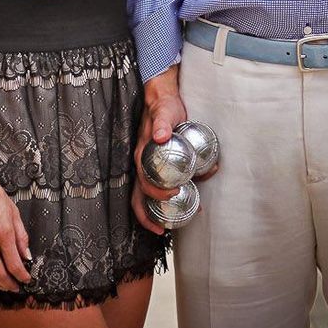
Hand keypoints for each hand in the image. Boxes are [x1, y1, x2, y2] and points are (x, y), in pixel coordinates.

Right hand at [132, 65, 187, 234]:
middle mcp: (144, 164)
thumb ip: (161, 124)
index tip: (171, 196)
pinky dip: (169, 197)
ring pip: (149, 195)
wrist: (163, 99)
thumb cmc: (163, 106)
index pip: (142, 183)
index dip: (153, 195)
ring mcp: (151, 166)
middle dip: (149, 216)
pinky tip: (187, 200)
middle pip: (140, 197)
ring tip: (173, 224)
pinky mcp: (161, 164)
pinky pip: (161, 185)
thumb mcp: (163, 113)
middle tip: (165, 228)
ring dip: (157, 211)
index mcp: (142, 156)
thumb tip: (160, 136)